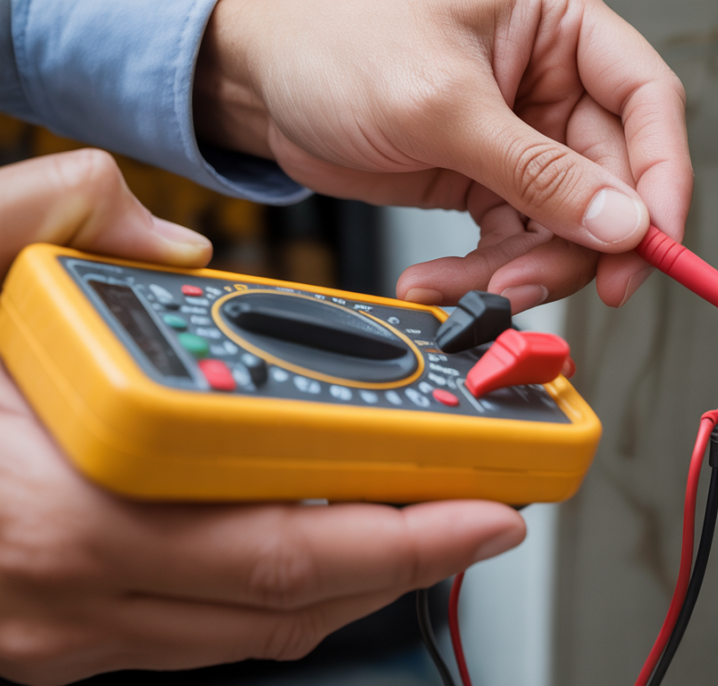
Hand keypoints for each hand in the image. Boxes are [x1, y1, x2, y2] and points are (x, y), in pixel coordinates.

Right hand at [0, 151, 525, 684]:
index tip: (482, 501)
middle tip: (487, 511)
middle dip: (411, 560)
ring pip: (252, 636)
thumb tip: (165, 239)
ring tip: (426, 524)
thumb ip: (52, 218)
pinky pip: (201, 639)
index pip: (280, 547)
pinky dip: (279, 598)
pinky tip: (321, 549)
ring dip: (354, 583)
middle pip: (288, 604)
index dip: (399, 534)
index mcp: (66, 508)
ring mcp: (63, 638)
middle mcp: (74, 594)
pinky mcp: (57, 647)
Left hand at [195, 0, 691, 311]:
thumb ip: (537, 169)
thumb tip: (619, 220)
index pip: (646, 102)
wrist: (255, 81)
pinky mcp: (484, 181)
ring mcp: (519, 138)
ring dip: (524, 270)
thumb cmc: (330, 39)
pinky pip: (512, 243)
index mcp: (559, 26)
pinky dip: (485, 274)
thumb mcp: (443, 103)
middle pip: (610, 181)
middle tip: (549, 282)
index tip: (652, 240)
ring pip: (564, 225)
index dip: (661, 177)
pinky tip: (447, 281)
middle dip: (581, 243)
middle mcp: (549, 83)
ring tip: (474, 289)